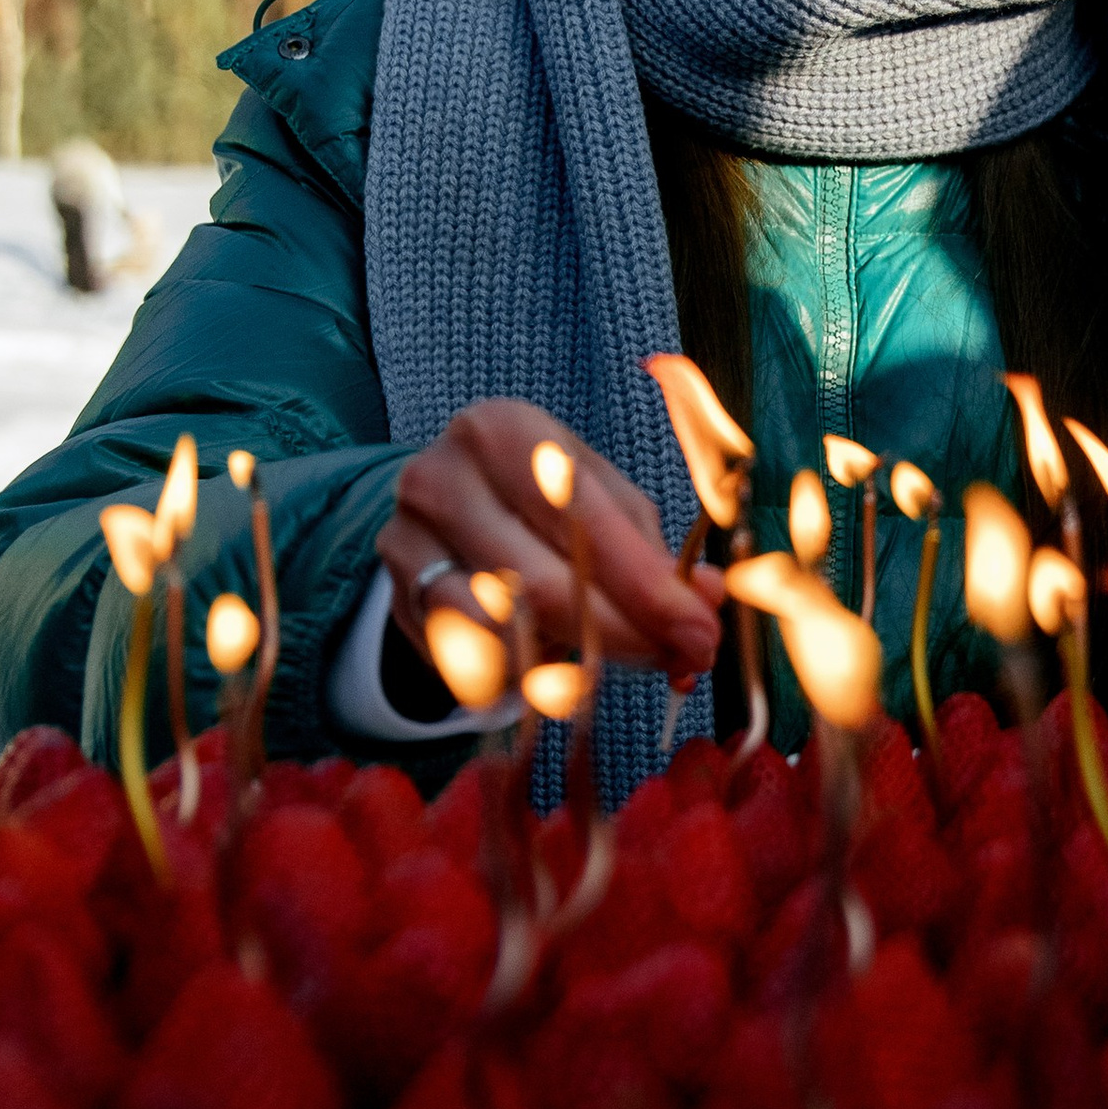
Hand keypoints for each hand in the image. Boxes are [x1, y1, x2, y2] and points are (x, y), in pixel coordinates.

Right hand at [380, 403, 723, 691]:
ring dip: (573, 666)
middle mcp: (443, 479)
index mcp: (504, 431)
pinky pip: (469, 660)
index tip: (699, 630)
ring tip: (619, 667)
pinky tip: (554, 670)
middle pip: (542, 583)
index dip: (646, 584)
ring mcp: (408, 541)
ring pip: (502, 632)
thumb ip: (652, 548)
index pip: (582, 517)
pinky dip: (523, 677)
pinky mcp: (398, 598)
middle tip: (680, 662)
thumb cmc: (540, 497)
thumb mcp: (598, 497)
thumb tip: (709, 598)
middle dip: (624, 634)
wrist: (444, 503)